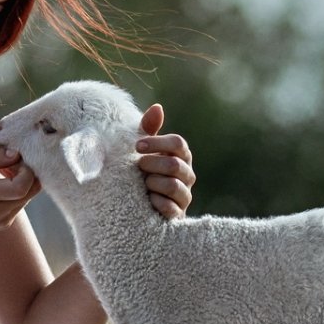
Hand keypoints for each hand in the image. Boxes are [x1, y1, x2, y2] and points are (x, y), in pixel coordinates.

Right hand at [0, 146, 40, 238]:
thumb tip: (16, 153)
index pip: (24, 185)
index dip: (26, 168)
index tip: (14, 157)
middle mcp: (0, 213)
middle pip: (33, 191)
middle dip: (29, 173)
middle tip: (11, 161)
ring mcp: (2, 222)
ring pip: (28, 197)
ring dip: (23, 182)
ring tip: (2, 171)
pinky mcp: (2, 224)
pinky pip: (19, 204)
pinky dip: (16, 192)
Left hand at [137, 103, 195, 218]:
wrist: (139, 205)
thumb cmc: (143, 172)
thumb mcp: (143, 151)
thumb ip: (148, 130)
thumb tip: (157, 107)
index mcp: (181, 156)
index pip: (179, 143)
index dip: (158, 143)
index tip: (136, 146)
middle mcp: (187, 175)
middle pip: (175, 164)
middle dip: (152, 164)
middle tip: (138, 166)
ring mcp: (184, 196)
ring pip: (173, 185)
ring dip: (152, 183)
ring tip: (143, 184)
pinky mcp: (178, 215)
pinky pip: (170, 208)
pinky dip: (156, 202)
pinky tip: (147, 200)